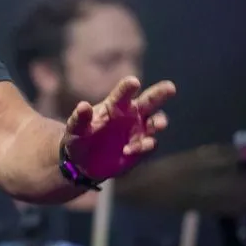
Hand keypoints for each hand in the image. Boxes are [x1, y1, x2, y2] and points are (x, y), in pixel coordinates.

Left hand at [60, 76, 174, 180]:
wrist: (83, 163)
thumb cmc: (79, 138)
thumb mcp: (75, 129)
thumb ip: (79, 118)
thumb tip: (83, 106)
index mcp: (115, 105)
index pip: (123, 93)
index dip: (128, 87)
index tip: (133, 82)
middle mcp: (131, 115)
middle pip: (150, 101)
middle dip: (160, 93)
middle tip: (170, 87)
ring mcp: (138, 131)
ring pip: (156, 122)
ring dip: (159, 122)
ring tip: (158, 125)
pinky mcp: (141, 148)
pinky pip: (149, 145)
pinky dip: (143, 146)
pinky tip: (129, 150)